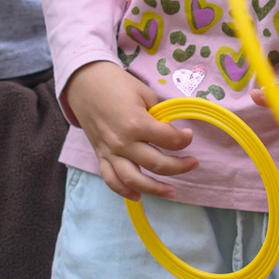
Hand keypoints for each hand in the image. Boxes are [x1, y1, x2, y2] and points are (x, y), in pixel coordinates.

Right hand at [61, 60, 197, 199]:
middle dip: (180, 166)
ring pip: (134, 179)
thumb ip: (158, 116)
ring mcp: (109, 151)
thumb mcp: (144, 93)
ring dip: (155, 189)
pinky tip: (138, 195)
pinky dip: (124, 190)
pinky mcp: (100, 155)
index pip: (169, 140)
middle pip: (157, 164)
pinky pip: (111, 179)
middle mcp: (123, 142)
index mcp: (136, 123)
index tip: (189, 136)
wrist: (85, 83)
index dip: (185, 139)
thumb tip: (170, 133)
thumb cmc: (117, 84)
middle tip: (193, 163)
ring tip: (172, 192)